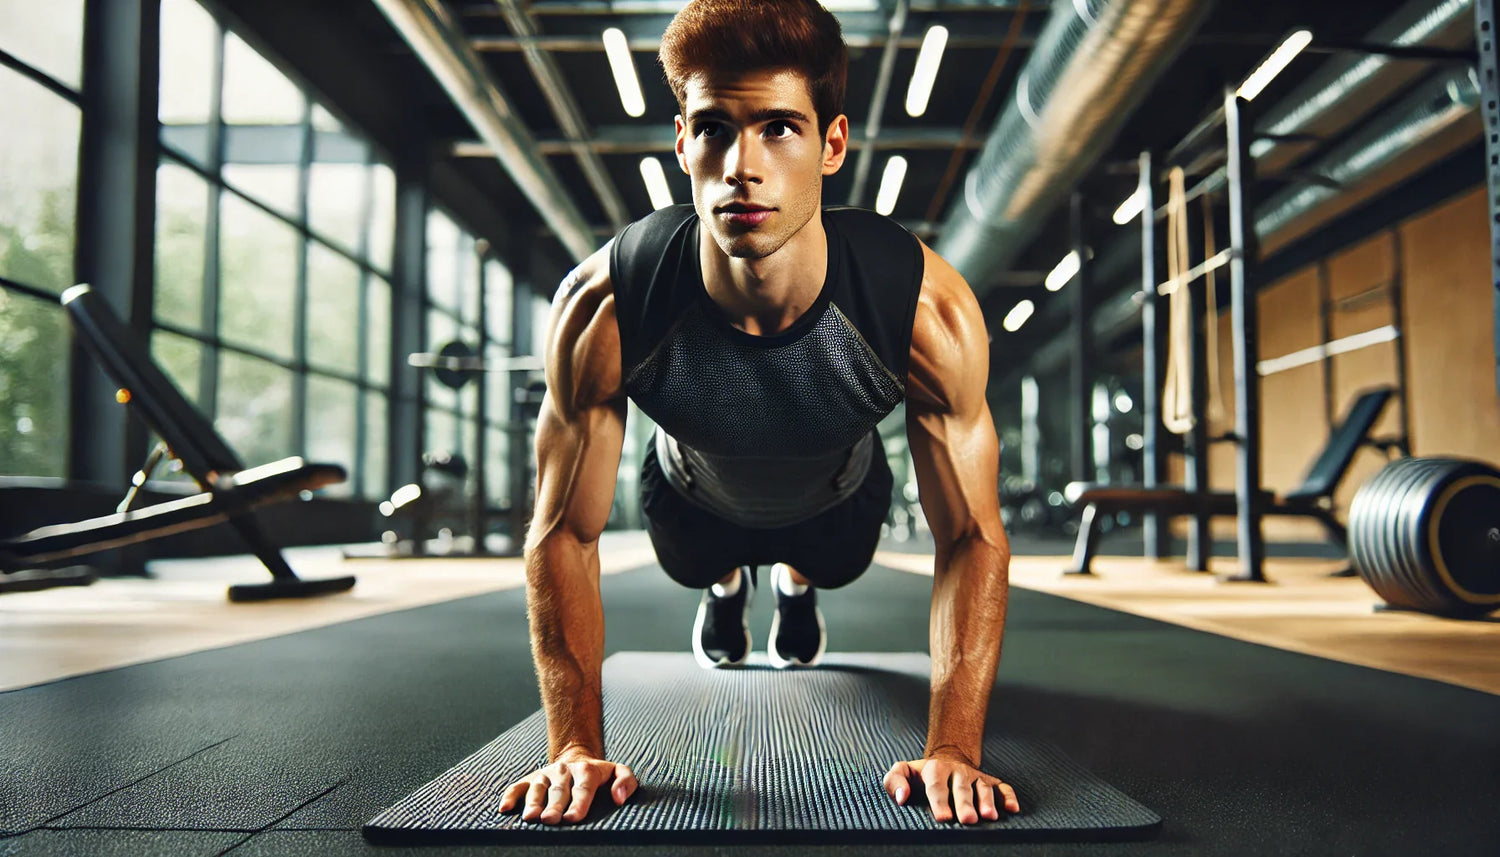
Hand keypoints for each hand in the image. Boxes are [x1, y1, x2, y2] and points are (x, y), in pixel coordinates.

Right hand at [498, 748, 637, 824]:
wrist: (578, 761)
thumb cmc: (601, 776)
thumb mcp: (619, 772)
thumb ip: (626, 782)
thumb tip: (618, 799)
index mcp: (586, 771)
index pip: (583, 788)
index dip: (578, 804)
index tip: (573, 818)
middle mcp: (563, 771)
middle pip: (558, 791)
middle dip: (553, 806)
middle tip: (550, 820)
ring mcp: (545, 775)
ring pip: (537, 789)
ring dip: (532, 803)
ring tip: (530, 818)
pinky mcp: (530, 779)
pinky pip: (517, 786)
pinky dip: (509, 796)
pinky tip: (504, 809)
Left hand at [883, 755, 1019, 823]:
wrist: (947, 759)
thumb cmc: (922, 774)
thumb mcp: (903, 771)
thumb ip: (895, 781)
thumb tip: (902, 799)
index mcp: (935, 770)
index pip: (936, 787)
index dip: (940, 802)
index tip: (943, 818)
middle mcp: (958, 772)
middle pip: (962, 788)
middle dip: (965, 804)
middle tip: (968, 820)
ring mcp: (975, 776)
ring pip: (983, 788)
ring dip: (988, 801)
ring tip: (990, 817)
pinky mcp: (991, 781)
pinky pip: (1003, 787)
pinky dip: (1009, 797)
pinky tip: (1013, 809)